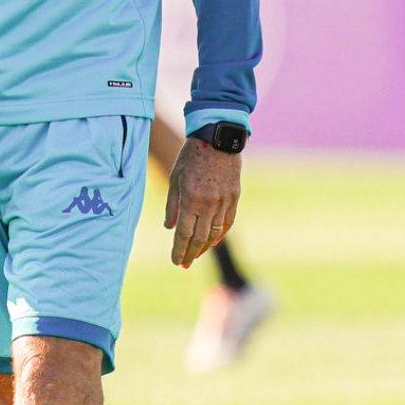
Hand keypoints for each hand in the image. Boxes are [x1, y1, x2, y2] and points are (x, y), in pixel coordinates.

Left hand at [164, 137, 240, 267]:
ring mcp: (223, 201)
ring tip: (196, 254)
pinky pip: (227, 222)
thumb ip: (172, 205)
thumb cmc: (190, 157)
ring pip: (215, 233)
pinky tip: (213, 242)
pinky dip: (220, 234)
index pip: (184, 233)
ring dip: (205, 247)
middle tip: (185, 264)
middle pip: (199, 237)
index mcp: (190, 199)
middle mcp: (208, 204)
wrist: (217, 139)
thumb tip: (169, 228)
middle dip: (191, 253)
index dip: (179, 250)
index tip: (176, 262)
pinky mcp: (234, 197)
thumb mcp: (174, 178)